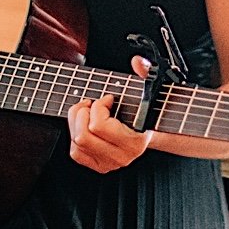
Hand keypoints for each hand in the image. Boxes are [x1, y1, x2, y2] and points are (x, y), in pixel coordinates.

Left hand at [67, 55, 154, 172]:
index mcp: (134, 142)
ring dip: (76, 122)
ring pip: (77, 143)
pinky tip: (85, 125)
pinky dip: (75, 136)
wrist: (153, 131)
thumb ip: (146, 74)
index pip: (99, 126)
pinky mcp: (100, 165)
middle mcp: (122, 156)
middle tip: (91, 104)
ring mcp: (110, 163)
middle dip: (82, 113)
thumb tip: (138, 62)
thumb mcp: (150, 90)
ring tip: (87, 111)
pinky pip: (76, 153)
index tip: (107, 98)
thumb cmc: (148, 110)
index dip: (98, 106)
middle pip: (83, 136)